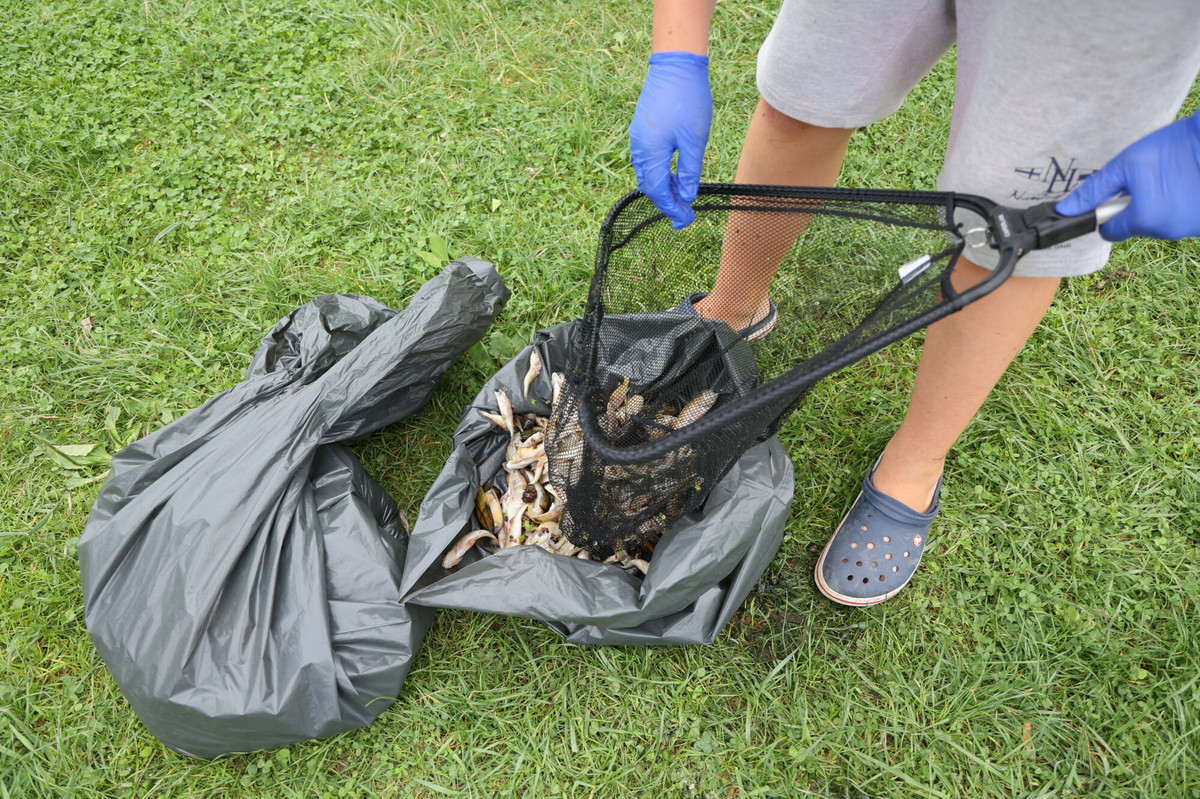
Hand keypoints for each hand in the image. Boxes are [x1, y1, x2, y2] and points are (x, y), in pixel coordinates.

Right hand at [628, 51, 711, 228]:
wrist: (676, 65)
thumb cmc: (688, 100)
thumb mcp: (695, 140)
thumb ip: (690, 171)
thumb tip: (687, 196)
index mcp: (651, 152)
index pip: (658, 191)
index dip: (671, 209)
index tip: (684, 221)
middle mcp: (639, 147)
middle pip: (649, 185)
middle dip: (666, 202)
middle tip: (684, 215)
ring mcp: (638, 137)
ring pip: (647, 173)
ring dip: (663, 188)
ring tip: (682, 196)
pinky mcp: (641, 129)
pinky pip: (647, 160)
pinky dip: (659, 172)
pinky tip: (675, 174)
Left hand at [1056, 112, 1199, 241]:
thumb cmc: (1175, 148)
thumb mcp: (1127, 163)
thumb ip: (1094, 190)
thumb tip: (1066, 210)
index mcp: (1143, 218)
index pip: (1110, 232)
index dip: (1107, 215)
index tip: (1114, 200)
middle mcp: (1166, 230)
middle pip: (1137, 226)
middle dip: (1137, 207)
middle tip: (1151, 180)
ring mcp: (1189, 229)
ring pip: (1161, 223)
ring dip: (1161, 207)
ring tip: (1175, 178)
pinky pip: (1184, 219)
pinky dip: (1183, 206)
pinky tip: (1189, 184)